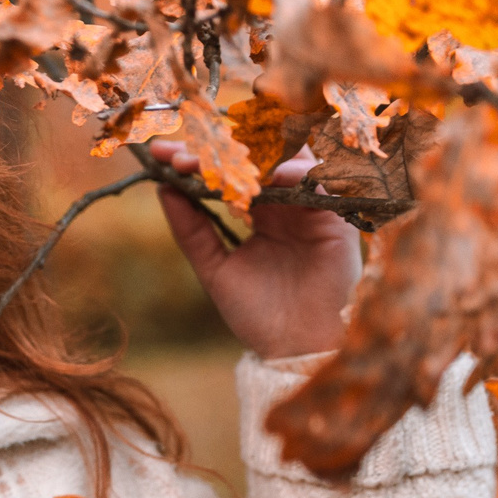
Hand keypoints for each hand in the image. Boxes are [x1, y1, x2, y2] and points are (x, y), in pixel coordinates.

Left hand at [149, 142, 361, 361]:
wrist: (295, 348)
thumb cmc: (258, 314)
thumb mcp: (214, 269)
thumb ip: (191, 230)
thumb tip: (161, 188)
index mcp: (260, 211)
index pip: (228, 170)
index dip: (196, 158)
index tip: (160, 153)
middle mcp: (286, 202)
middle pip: (254, 155)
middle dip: (216, 150)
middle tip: (180, 154)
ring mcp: (310, 206)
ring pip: (286, 158)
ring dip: (251, 154)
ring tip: (212, 164)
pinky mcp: (336, 215)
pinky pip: (320, 180)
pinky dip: (295, 171)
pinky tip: (268, 176)